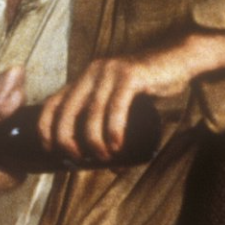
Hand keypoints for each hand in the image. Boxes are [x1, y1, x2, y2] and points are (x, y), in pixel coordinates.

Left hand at [37, 42, 198, 163]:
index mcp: (84, 78)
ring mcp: (110, 71)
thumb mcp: (120, 101)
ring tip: (104, 156)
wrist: (178, 59)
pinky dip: (114, 130)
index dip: (45, 127)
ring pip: (92, 112)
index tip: (49, 149)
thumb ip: (110, 125)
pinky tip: (116, 145)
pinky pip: (115, 107)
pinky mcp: (130, 75)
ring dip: (94, 140)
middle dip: (66, 139)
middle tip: (77, 158)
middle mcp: (92, 72)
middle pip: (67, 110)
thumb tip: (107, 165)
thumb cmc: (149, 87)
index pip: (53, 102)